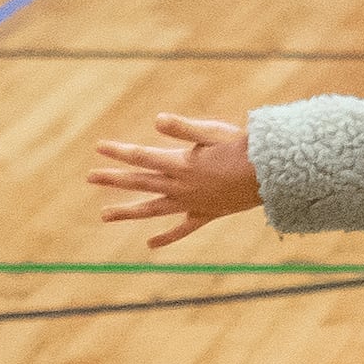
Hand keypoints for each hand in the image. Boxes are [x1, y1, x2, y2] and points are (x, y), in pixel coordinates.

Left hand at [87, 113, 263, 248]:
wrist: (273, 175)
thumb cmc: (245, 148)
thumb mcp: (214, 133)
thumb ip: (183, 128)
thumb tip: (156, 120)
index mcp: (180, 164)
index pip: (141, 156)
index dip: (119, 151)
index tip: (99, 147)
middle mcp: (181, 186)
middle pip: (141, 182)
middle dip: (114, 178)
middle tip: (90, 177)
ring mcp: (192, 202)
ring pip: (153, 209)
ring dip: (128, 211)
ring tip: (104, 215)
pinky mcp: (206, 213)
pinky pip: (182, 228)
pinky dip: (167, 236)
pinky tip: (150, 243)